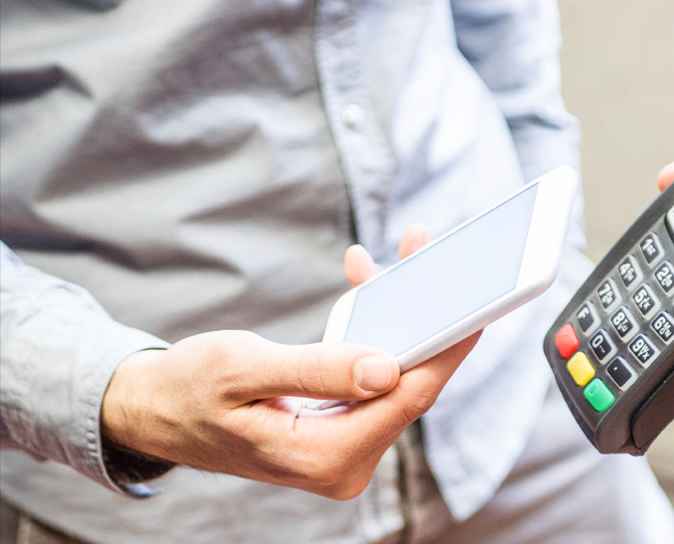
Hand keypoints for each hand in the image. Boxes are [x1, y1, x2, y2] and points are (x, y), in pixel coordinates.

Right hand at [101, 224, 479, 498]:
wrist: (154, 413)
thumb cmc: (188, 390)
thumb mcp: (243, 370)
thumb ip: (317, 370)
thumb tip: (388, 367)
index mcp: (324, 456)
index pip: (407, 397)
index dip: (445, 348)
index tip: (478, 305)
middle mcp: (344, 460)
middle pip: (408, 383)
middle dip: (423, 317)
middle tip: (430, 253)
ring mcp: (344, 447)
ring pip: (393, 375)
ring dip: (396, 316)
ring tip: (400, 257)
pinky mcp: (339, 427)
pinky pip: (372, 376)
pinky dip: (372, 332)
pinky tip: (365, 286)